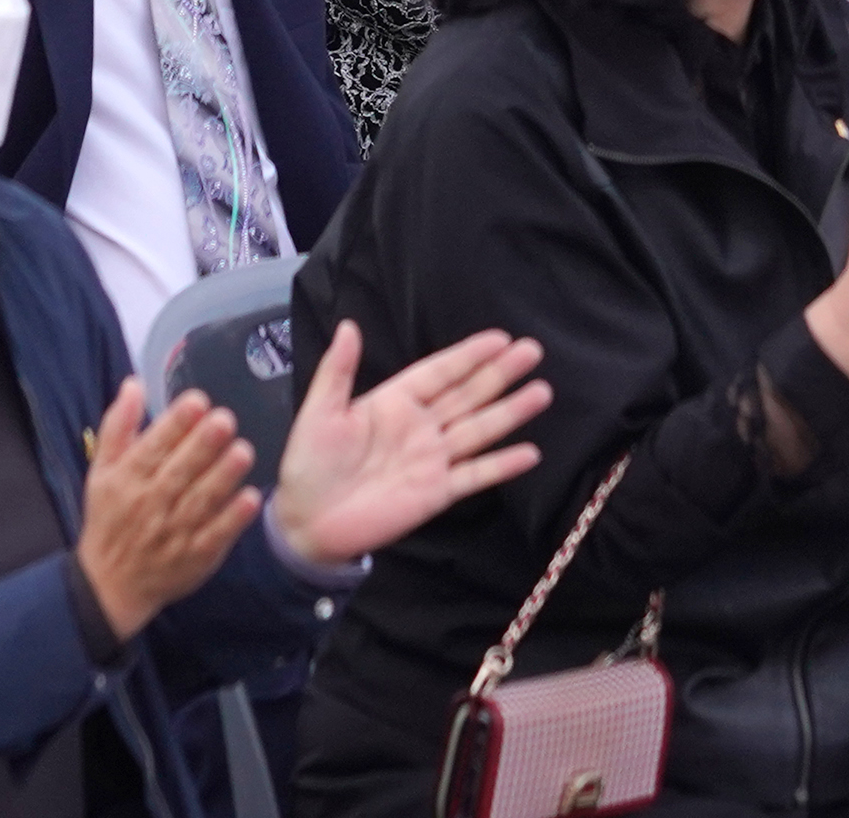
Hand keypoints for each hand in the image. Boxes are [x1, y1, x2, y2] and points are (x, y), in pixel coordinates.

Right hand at [68, 378, 259, 636]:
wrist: (109, 585)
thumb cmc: (109, 518)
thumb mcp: (101, 471)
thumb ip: (118, 426)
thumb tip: (135, 383)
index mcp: (127, 479)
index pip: (152, 447)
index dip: (175, 424)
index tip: (198, 401)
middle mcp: (149, 504)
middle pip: (179, 472)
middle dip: (202, 445)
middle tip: (226, 420)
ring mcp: (173, 533)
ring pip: (200, 501)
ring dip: (222, 477)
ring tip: (243, 451)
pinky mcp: (195, 557)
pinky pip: (214, 536)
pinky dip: (232, 519)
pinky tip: (250, 499)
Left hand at [271, 324, 551, 571]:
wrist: (306, 523)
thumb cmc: (309, 464)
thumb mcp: (320, 411)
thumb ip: (338, 370)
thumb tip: (349, 324)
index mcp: (395, 401)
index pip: (440, 372)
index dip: (469, 355)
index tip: (501, 337)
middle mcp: (421, 426)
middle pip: (468, 395)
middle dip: (500, 374)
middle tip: (533, 351)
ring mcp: (432, 460)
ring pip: (479, 430)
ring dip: (510, 412)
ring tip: (542, 392)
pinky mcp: (437, 493)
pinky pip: (475, 476)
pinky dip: (502, 465)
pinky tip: (530, 453)